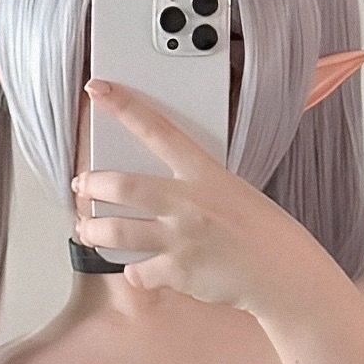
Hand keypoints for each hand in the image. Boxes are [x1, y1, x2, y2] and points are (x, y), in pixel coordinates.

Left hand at [70, 82, 329, 315]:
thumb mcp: (230, 190)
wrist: (282, 272)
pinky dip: (135, 272)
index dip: (123, 107)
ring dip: (94, 231)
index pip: (157, 130)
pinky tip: (139, 270)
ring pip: (117, 232)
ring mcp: (181, 239)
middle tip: (81, 186)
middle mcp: (188, 202)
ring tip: (87, 230)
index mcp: (203, 172)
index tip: (97, 91)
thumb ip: (193, 184)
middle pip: (122, 186)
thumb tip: (154, 188)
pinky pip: (138, 272)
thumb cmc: (258, 230)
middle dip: (91, 185)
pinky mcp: (179, 273)